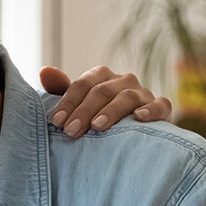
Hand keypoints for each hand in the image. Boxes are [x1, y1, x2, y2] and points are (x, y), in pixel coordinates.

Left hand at [38, 65, 171, 137]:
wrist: (135, 133)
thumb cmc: (100, 116)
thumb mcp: (79, 104)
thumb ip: (62, 90)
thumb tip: (44, 71)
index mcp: (102, 77)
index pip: (83, 84)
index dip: (68, 102)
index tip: (57, 122)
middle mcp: (123, 81)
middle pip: (102, 91)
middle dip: (84, 111)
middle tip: (71, 131)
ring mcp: (144, 93)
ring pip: (127, 96)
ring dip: (111, 111)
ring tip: (97, 126)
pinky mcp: (162, 108)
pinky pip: (160, 105)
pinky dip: (150, 110)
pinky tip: (138, 118)